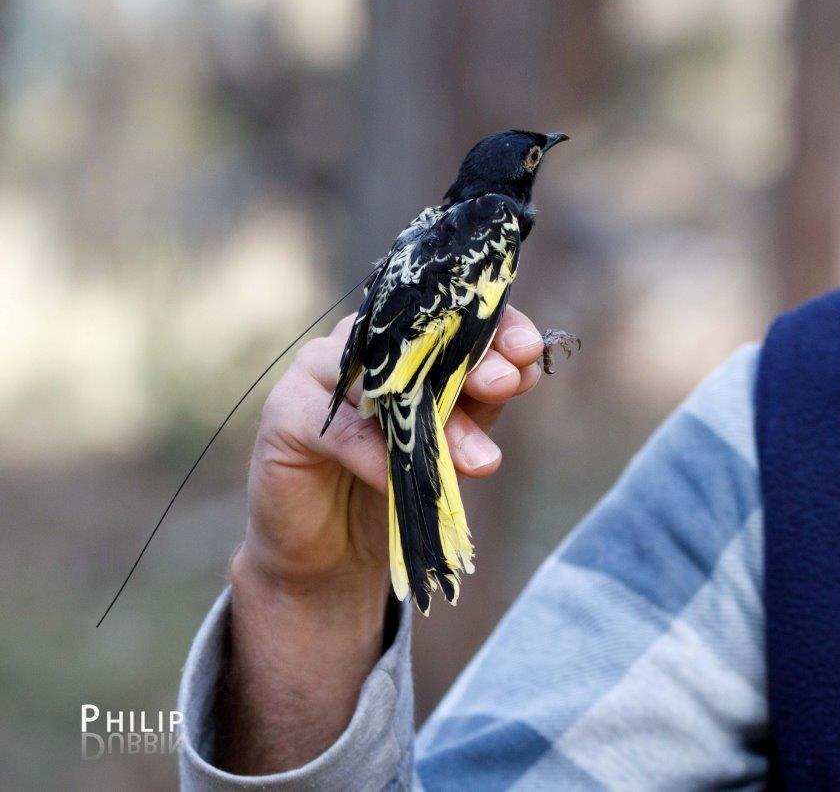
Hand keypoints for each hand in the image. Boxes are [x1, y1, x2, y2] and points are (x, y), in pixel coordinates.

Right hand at [217, 306, 544, 773]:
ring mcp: (318, 372)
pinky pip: (338, 428)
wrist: (331, 550)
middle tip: (507, 384)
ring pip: (382, 382)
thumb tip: (519, 371)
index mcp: (404, 339)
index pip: (451, 313)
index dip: (492, 324)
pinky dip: (376, 455)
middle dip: (470, 362)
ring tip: (480, 460)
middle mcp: (362, 344)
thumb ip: (477, 404)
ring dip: (435, 419)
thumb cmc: (395, 479)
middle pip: (418, 338)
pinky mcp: (286, 414)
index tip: (530, 349)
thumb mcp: (451, 439)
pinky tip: (405, 478)